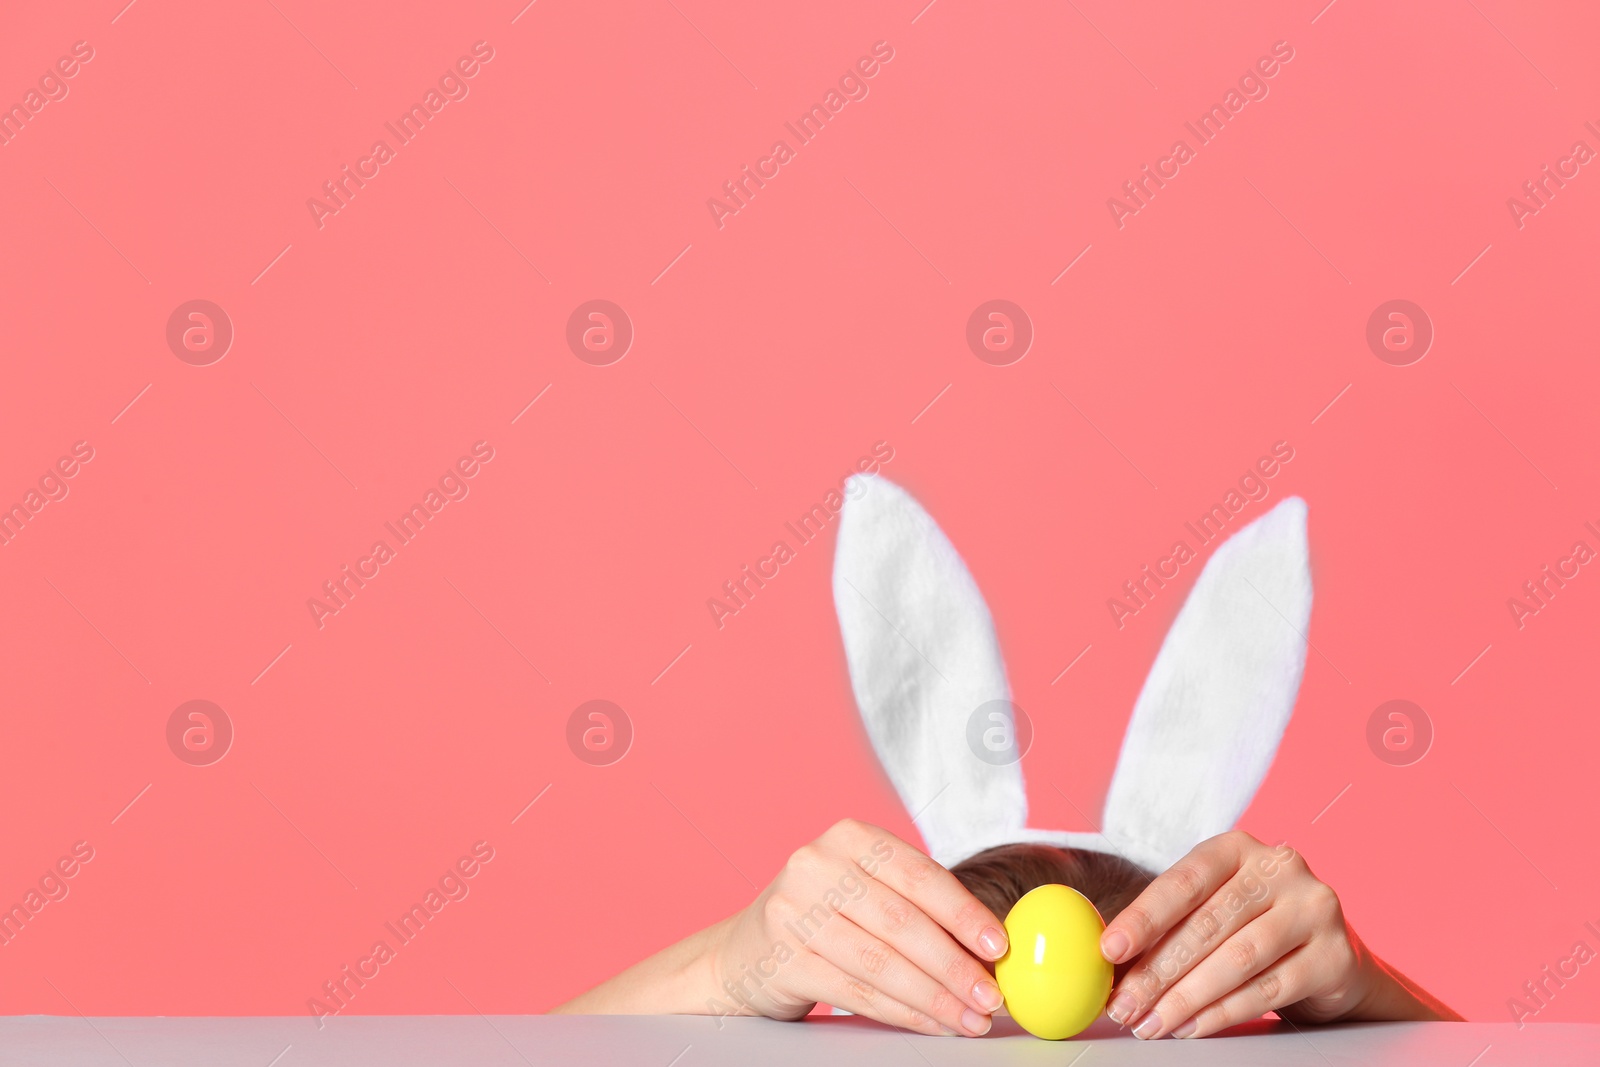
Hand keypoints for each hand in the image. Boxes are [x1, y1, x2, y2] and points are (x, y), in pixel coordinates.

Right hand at [706, 818, 1008, 1035]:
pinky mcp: (783, 958)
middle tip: (990, 995)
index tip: (998, 946)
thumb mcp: (869, 890)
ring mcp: (794, 912)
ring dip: (934, 997)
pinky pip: (856, 992)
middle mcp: (817, 865)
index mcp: (850, 837)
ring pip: (880, 962)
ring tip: (969, 1017)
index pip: (919, 874)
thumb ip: (923, 906)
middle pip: (902, 922)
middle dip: (955, 965)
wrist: (748, 948)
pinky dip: (902, 1012)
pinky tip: (930, 1022)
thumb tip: (992, 944)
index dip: (964, 913)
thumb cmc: (828, 915)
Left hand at [1098, 831, 1434, 1038]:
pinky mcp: (1333, 956)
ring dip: (1186, 998)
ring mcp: (1312, 910)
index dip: (1143, 918)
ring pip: (1237, 959)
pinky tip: (1191, 1026)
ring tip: (1152, 1023)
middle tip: (1125, 1005)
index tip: (1110, 949)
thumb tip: (1108, 956)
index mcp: (1237, 848)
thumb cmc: (1254, 927)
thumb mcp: (1212, 908)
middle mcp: (1279, 869)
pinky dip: (1222, 1013)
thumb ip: (1168, 924)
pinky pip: (1267, 990)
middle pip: (1207, 924)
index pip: (1182, 882)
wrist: (1334, 958)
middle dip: (1157, 972)